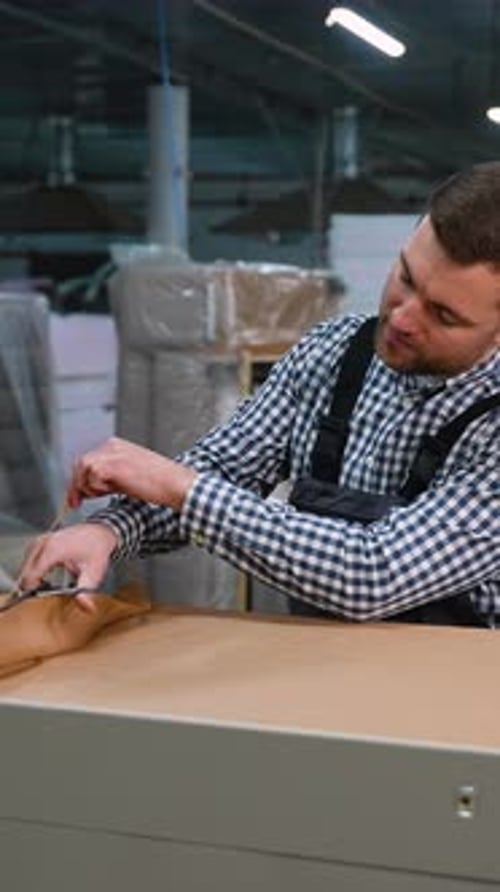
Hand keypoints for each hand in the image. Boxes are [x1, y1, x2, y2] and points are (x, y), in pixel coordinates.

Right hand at [18, 522, 118, 609]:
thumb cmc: (97, 549)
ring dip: (33, 578)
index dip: (33, 591)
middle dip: (33, 586)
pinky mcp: (40, 541)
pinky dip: (35, 570)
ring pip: (25, 567)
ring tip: (49, 584)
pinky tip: (47, 575)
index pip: (30, 576)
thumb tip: (86, 607)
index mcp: (52, 550)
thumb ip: (86, 591)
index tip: (42, 598)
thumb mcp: (93, 573)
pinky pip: (29, 560)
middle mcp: (43, 543)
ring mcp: (40, 541)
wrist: (101, 531)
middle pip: (25, 573)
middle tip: (49, 592)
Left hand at [66, 436, 197, 509]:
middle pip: (80, 464)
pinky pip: (91, 478)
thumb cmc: (157, 483)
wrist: (174, 484)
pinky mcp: (111, 465)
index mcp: (115, 445)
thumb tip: (88, 488)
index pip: (87, 460)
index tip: (77, 497)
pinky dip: (97, 488)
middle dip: (76, 485)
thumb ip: (108, 477)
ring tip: (106, 494)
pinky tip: (113, 491)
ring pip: (83, 470)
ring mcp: (111, 453)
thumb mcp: (127, 476)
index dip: (79, 480)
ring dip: (88, 487)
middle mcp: (111, 446)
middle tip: (75, 503)